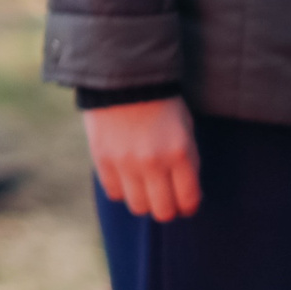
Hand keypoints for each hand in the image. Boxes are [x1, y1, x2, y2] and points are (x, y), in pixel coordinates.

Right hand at [83, 97, 200, 219]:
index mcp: (180, 154)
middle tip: (164, 198)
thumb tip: (185, 197)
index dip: (188, 207)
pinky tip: (124, 176)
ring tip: (143, 187)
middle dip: (167, 208)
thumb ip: (187, 164)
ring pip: (138, 206)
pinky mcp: (102, 158)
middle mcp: (154, 162)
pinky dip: (121, 189)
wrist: (124, 79)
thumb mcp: (186, 132)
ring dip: (143, 201)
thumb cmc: (162, 105)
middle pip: (163, 211)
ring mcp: (125, 162)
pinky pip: (113, 192)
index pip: (188, 201)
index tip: (184, 203)